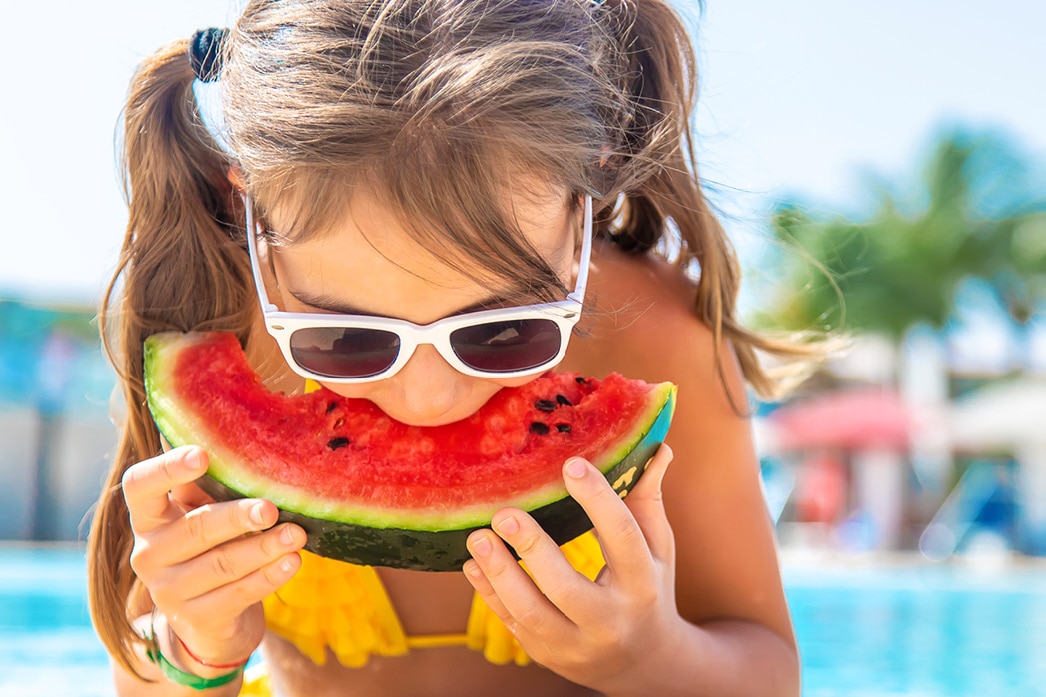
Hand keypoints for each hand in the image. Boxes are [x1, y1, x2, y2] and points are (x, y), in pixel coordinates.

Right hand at [123, 445, 306, 670]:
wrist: (212, 617)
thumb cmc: (212, 545)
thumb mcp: (204, 510)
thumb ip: (211, 481)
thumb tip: (238, 429)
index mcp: (148, 516)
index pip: (140, 486)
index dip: (167, 469)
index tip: (202, 454)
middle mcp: (149, 553)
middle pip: (195, 528)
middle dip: (237, 516)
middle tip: (271, 508)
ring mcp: (169, 590)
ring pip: (222, 564)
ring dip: (263, 547)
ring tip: (296, 534)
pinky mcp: (196, 618)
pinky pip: (237, 594)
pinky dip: (268, 577)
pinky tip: (291, 562)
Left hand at [462, 444, 682, 692]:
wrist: (642, 663)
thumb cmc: (647, 589)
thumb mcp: (656, 549)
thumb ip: (646, 499)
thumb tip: (657, 448)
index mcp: (642, 584)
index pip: (622, 537)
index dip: (598, 500)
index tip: (571, 464)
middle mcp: (611, 619)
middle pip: (566, 587)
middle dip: (532, 547)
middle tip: (504, 512)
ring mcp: (577, 643)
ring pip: (532, 612)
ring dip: (500, 573)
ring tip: (478, 537)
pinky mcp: (548, 654)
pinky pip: (513, 625)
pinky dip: (489, 594)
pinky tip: (472, 564)